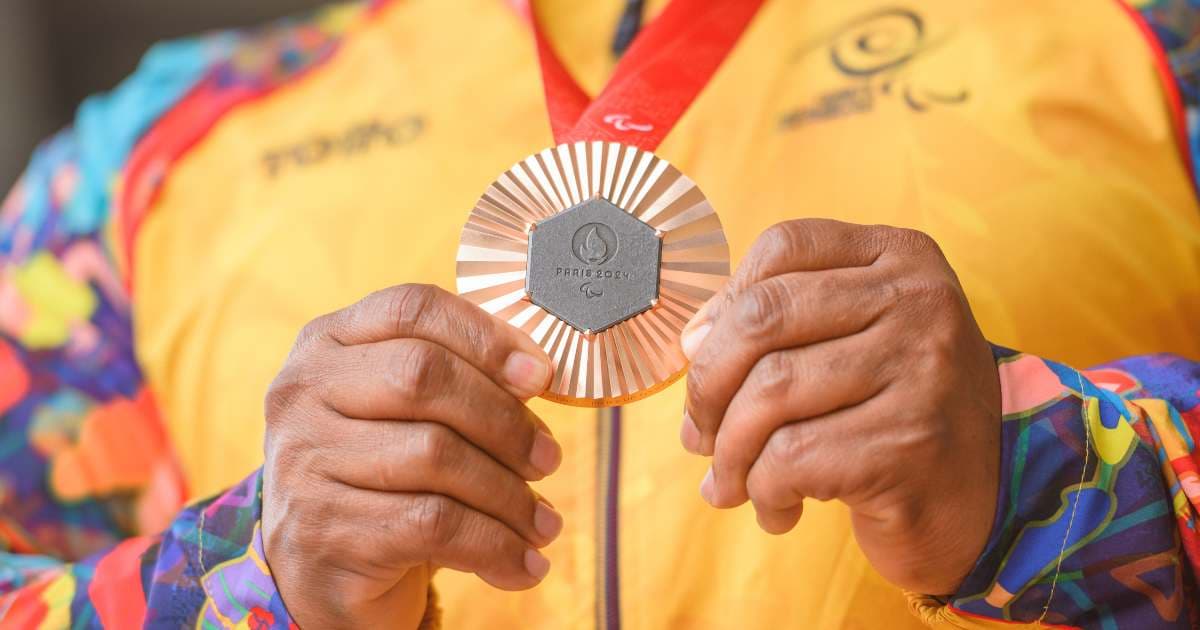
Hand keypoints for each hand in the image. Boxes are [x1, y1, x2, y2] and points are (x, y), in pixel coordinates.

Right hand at [262, 284, 562, 627]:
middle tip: (548, 458)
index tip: (542, 375)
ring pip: (435, 454)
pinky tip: (522, 563)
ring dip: (509, 494)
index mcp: (326, 342)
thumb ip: (457, 378)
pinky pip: (434, 524)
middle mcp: (303, 393)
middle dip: (503, 419)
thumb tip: (537, 375)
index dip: (486, 336)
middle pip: (423, 376)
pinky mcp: (325, 530)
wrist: (320, 574)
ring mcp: (305, 461)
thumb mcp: (405, 413)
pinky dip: (494, 546)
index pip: (412, 309)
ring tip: (542, 522)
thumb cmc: (382, 477)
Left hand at [680, 220, 999, 594]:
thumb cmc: (895, 413)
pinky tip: (778, 509)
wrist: (984, 503)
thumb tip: (691, 343)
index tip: (703, 356)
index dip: (722, 303)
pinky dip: (763, 491)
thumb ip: (779, 324)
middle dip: (706, 383)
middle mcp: (920, 300)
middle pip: (762, 317)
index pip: (783, 248)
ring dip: (729, 452)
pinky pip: (790, 459)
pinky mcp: (910, 443)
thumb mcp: (852, 341)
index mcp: (902, 256)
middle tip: (699, 432)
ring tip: (732, 482)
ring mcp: (922, 370)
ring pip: (767, 394)